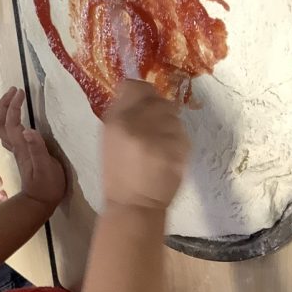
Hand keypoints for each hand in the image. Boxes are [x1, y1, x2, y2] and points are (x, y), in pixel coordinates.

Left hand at [0, 87, 66, 208]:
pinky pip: (9, 133)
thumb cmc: (47, 185)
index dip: (14, 105)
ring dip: (4, 110)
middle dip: (4, 104)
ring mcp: (17, 150)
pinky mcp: (21, 153)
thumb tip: (27, 130)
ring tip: (14, 98)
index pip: (12, 121)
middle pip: (0, 123)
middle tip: (14, 90)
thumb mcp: (46, 167)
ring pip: (2, 128)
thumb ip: (38, 149)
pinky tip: (17, 118)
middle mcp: (16, 146)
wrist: (40, 202)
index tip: (21, 92)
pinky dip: (9, 120)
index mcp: (22, 146)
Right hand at [102, 80, 189, 210]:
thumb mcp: (110, 139)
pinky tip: (166, 152)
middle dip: (156, 108)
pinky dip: (176, 138)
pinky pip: (182, 131)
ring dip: (168, 122)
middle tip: (153, 124)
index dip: (140, 92)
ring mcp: (161, 135)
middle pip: (157, 98)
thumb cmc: (118, 173)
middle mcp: (139, 123)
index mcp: (117, 121)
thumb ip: (122, 114)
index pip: (135, 87)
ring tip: (159, 141)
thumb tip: (134, 92)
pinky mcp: (180, 147)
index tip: (141, 99)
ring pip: (172, 113)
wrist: (134, 204)